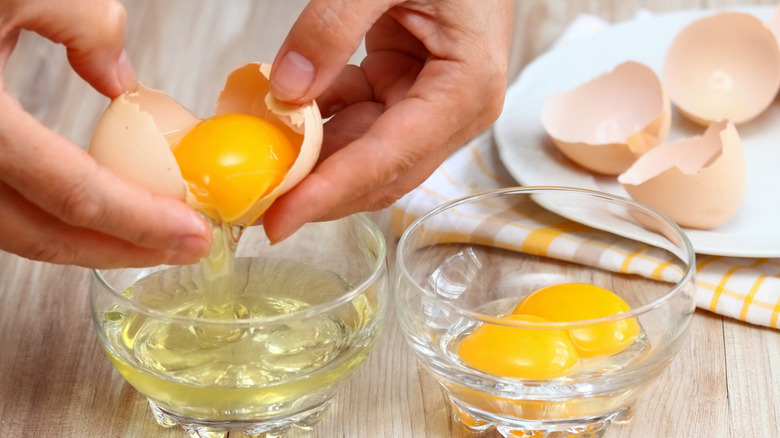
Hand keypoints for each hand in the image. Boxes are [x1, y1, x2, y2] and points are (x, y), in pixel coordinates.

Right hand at [0, 0, 210, 267]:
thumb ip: (85, 23)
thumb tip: (120, 85)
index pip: (73, 193)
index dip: (141, 222)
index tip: (193, 233)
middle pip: (38, 236)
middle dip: (118, 249)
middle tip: (182, 250)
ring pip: (9, 228)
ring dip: (80, 240)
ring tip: (143, 234)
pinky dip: (42, 213)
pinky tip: (84, 203)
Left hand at [263, 0, 512, 240]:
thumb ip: (334, 23)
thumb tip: (287, 87)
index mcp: (465, 89)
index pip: (391, 157)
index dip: (332, 192)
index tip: (280, 219)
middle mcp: (454, 111)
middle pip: (381, 173)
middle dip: (319, 193)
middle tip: (255, 209)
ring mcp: (430, 104)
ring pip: (365, 154)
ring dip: (314, 162)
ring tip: (258, 169)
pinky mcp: (406, 91)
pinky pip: (357, 122)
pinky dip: (318, 125)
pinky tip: (279, 121)